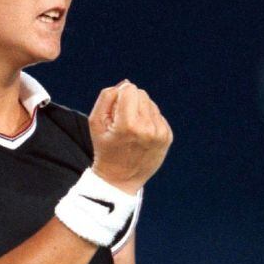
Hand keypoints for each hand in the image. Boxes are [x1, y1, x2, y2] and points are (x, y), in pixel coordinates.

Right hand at [88, 80, 172, 194]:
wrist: (120, 179)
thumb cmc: (105, 148)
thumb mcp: (95, 122)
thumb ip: (107, 97)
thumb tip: (125, 84)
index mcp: (128, 125)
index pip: (129, 89)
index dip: (120, 97)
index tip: (115, 112)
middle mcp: (147, 128)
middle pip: (141, 94)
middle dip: (131, 103)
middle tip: (123, 123)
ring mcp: (160, 134)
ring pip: (151, 104)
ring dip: (141, 111)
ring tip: (132, 130)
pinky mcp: (168, 137)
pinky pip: (158, 115)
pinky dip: (149, 121)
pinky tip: (141, 135)